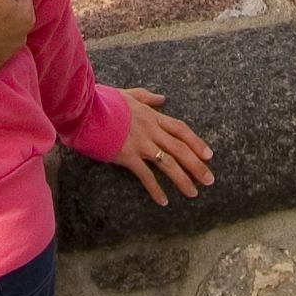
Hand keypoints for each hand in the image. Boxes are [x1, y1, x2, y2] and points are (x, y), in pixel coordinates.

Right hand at [106, 86, 212, 206]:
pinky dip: (156, 189)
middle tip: (210, 179)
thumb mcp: (128, 94)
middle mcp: (150, 130)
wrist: (85, 109)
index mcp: (151, 116)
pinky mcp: (127, 155)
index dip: (196, 142)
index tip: (209, 155)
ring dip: (183, 179)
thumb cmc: (103, 100)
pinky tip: (163, 201)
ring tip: (194, 193)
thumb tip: (163, 98)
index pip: (180, 129)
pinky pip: (146, 175)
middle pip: (180, 149)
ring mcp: (140, 143)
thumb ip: (146, 97)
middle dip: (197, 165)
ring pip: (168, 163)